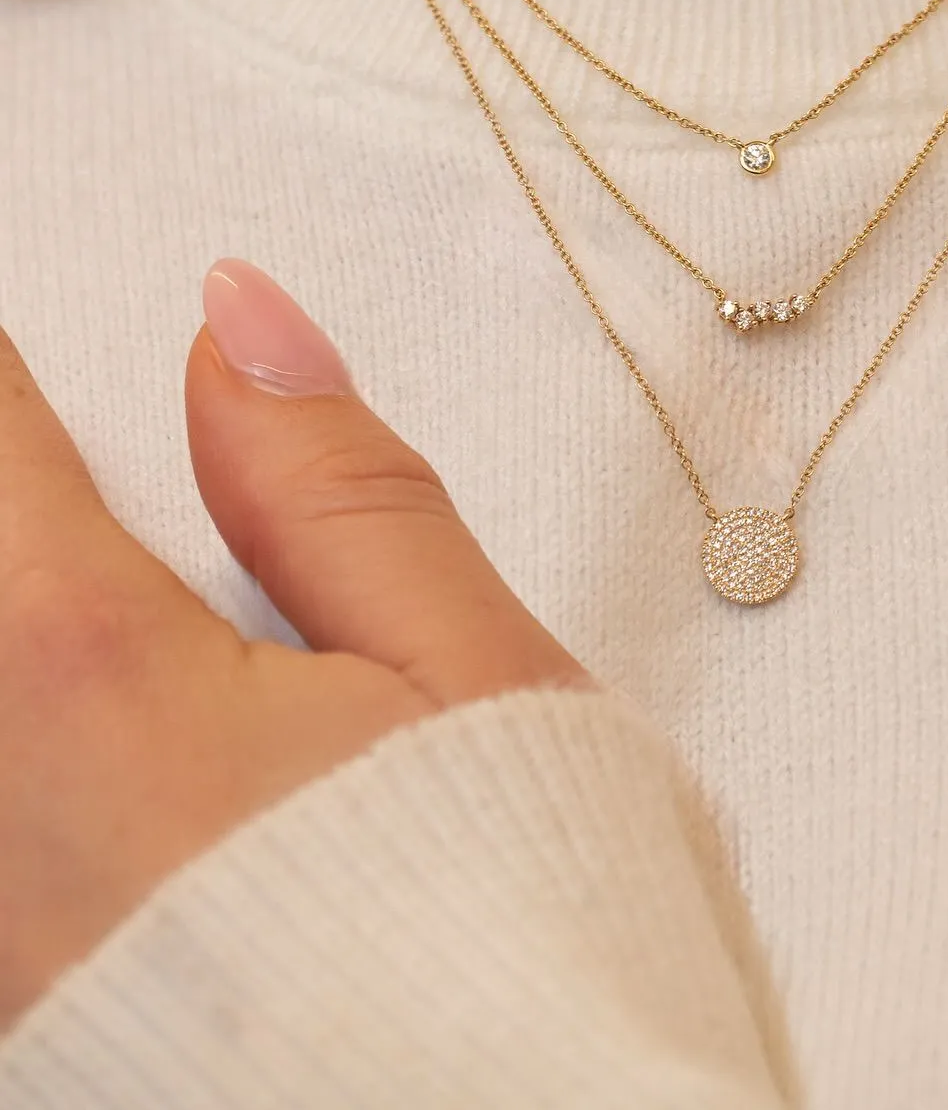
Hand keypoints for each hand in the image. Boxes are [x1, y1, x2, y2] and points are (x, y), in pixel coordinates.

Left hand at [0, 258, 586, 1022]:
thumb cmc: (514, 943)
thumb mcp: (473, 680)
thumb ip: (339, 490)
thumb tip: (237, 324)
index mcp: (94, 680)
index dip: (7, 371)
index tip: (36, 350)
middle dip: (3, 491)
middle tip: (63, 474)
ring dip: (17, 611)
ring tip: (101, 598)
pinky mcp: (12, 1006)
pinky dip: (30, 723)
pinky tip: (93, 724)